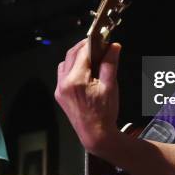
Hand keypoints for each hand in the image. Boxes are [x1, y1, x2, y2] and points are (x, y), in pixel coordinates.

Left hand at [54, 39, 121, 154]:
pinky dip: (72, 67)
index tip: (102, 38)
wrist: (96, 135)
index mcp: (76, 81)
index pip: (82, 52)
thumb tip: (114, 46)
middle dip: (84, 47)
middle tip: (98, 44)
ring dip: (77, 56)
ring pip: (66, 63)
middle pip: (72, 55)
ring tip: (92, 57)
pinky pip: (63, 74)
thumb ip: (110, 63)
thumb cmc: (104, 114)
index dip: (93, 43)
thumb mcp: (110, 86)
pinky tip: (84, 70)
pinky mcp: (60, 94)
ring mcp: (60, 89)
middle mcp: (64, 83)